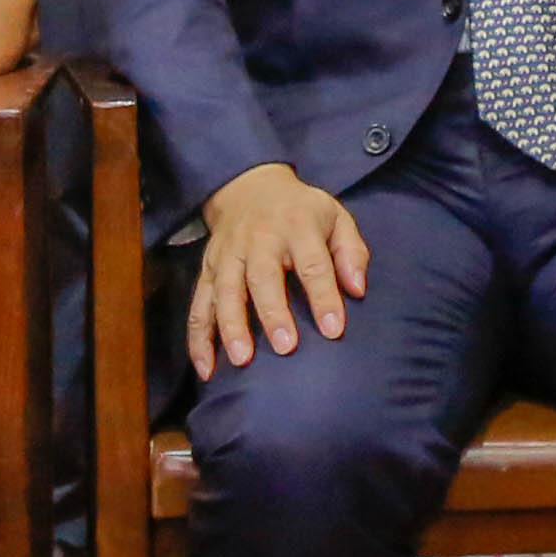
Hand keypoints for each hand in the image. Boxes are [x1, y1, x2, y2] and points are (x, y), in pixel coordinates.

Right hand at [189, 164, 367, 374]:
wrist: (249, 188)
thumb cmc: (301, 212)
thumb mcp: (336, 217)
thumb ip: (350, 252)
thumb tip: (357, 289)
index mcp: (296, 225)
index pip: (312, 263)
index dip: (323, 297)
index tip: (334, 329)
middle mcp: (258, 239)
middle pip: (262, 277)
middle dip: (272, 313)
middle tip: (285, 348)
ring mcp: (228, 255)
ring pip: (225, 291)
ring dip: (231, 326)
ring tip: (242, 360)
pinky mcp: (207, 270)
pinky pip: (199, 305)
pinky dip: (198, 338)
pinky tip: (206, 368)